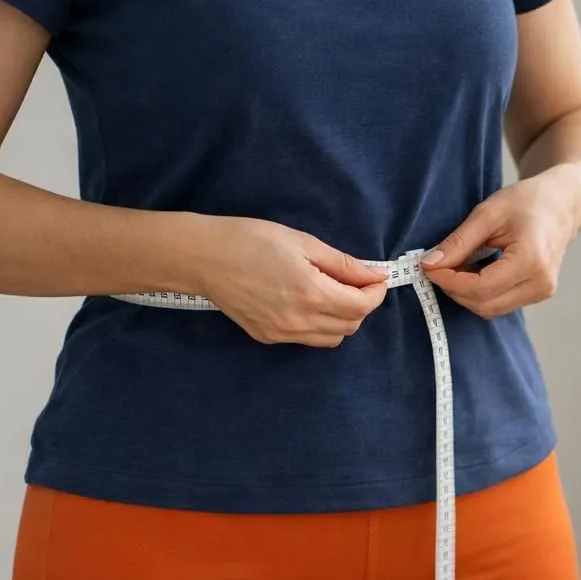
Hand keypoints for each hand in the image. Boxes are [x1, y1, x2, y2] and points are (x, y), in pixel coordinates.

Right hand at [190, 216, 387, 346]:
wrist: (203, 257)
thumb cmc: (251, 240)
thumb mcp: (304, 243)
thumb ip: (343, 264)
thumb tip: (374, 275)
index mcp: (310, 294)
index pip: (361, 307)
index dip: (376, 293)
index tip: (376, 279)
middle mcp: (298, 321)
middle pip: (350, 326)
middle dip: (361, 305)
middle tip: (354, 282)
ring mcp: (282, 334)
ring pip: (331, 339)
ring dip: (342, 319)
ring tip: (332, 292)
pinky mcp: (267, 337)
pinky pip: (307, 339)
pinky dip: (319, 325)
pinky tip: (308, 302)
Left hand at [420, 170, 580, 318]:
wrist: (562, 204)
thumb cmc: (528, 201)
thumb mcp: (488, 213)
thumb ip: (458, 242)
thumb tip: (430, 265)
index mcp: (531, 260)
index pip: (481, 287)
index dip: (449, 281)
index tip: (428, 267)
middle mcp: (541, 283)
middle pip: (484, 304)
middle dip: (454, 289)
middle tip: (438, 266)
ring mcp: (542, 291)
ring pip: (491, 309)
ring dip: (466, 293)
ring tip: (458, 266)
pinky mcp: (538, 294)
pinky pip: (501, 304)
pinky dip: (480, 293)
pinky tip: (474, 271)